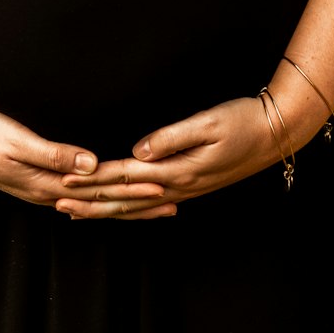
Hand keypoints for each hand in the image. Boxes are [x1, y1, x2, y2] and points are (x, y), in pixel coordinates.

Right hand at [0, 101, 170, 212]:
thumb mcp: (18, 142)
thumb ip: (55, 154)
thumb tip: (92, 165)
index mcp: (49, 183)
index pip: (102, 189)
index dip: (134, 189)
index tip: (164, 188)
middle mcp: (50, 192)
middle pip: (103, 203)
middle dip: (139, 203)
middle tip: (174, 203)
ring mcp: (44, 189)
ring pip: (94, 203)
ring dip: (125, 204)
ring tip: (154, 205)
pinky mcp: (39, 182)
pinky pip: (79, 198)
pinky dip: (100, 202)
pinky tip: (110, 204)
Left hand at [56, 96, 278, 219]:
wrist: (277, 133)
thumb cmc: (243, 121)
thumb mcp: (208, 123)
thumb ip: (171, 138)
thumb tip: (137, 151)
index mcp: (179, 171)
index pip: (126, 177)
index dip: (93, 178)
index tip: (65, 178)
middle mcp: (179, 187)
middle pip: (125, 199)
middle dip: (89, 201)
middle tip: (56, 202)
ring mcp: (186, 190)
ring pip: (136, 206)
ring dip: (104, 209)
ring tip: (76, 211)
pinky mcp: (192, 186)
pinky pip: (150, 204)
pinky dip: (128, 207)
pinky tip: (119, 208)